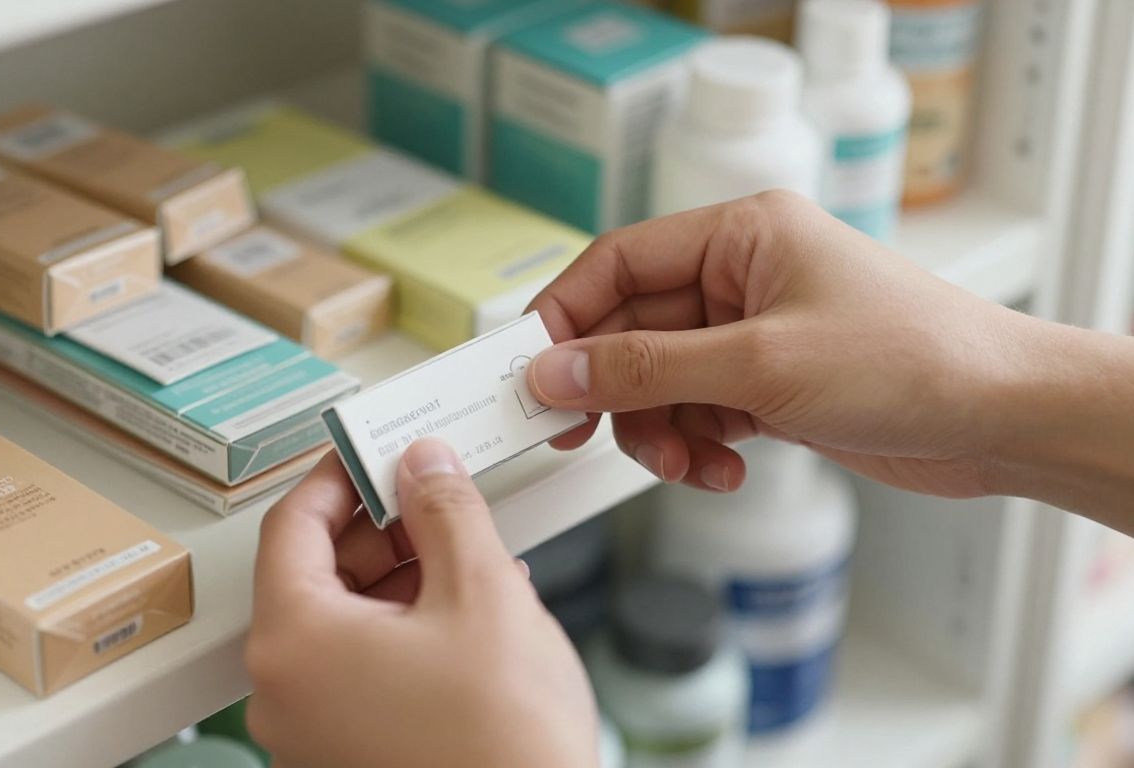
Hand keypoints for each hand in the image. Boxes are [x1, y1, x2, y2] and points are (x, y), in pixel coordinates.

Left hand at [246, 442, 597, 767]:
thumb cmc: (503, 746)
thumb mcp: (482, 594)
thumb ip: (445, 511)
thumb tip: (425, 466)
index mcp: (295, 643)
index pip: (290, 525)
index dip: (338, 476)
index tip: (373, 452)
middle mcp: (285, 694)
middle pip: (314, 575)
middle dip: (379, 530)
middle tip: (431, 498)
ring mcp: (312, 734)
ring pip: (341, 624)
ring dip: (399, 580)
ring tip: (465, 557)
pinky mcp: (347, 756)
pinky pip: (359, 671)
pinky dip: (402, 632)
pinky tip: (462, 615)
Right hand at [524, 190, 1042, 499]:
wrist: (1002, 419)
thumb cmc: (910, 359)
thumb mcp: (758, 364)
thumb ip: (646, 369)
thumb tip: (556, 370)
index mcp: (739, 234)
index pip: (617, 263)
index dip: (565, 318)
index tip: (532, 372)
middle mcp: (742, 277)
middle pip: (632, 331)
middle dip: (616, 393)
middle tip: (580, 436)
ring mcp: (754, 334)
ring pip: (660, 383)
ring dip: (659, 432)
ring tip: (688, 463)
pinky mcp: (770, 386)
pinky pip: (698, 414)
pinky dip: (698, 448)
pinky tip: (727, 469)